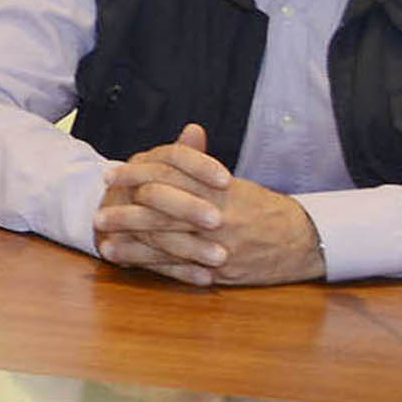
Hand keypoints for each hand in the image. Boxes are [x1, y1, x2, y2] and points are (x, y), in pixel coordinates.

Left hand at [93, 122, 327, 287]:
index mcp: (216, 188)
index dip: (135, 173)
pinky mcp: (219, 269)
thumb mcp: (234, 182)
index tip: (110, 175)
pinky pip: (179, 267)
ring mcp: (216, 244)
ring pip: (165, 240)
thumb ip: (202, 162)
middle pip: (160, 207)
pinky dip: (150, 265)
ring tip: (102, 240)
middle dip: (124, 210)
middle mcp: (214, 214)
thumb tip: (187, 131)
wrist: (304, 241)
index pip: (168, 174)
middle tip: (97, 212)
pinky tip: (128, 263)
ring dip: (130, 241)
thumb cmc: (263, 209)